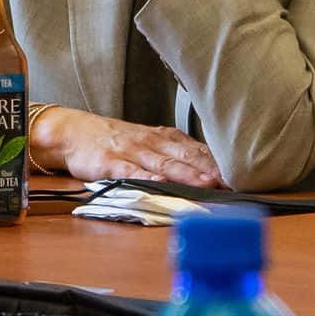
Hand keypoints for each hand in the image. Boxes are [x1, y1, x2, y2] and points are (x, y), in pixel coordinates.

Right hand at [31, 107, 223, 186]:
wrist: (75, 132)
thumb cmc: (115, 140)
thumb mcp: (149, 142)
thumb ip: (174, 154)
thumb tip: (208, 170)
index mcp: (164, 137)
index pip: (196, 149)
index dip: (218, 162)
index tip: (239, 173)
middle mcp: (151, 142)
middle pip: (185, 155)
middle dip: (209, 168)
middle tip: (230, 180)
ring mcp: (131, 152)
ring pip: (164, 163)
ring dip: (187, 173)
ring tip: (206, 183)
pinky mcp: (111, 163)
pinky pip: (131, 171)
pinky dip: (147, 177)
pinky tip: (160, 184)